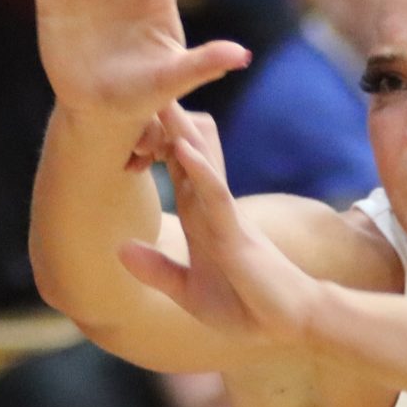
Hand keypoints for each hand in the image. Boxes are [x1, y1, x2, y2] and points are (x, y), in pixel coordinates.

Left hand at [119, 104, 323, 345]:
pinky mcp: (236, 234)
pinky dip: (200, 172)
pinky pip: (215, 197)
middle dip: (170, 124)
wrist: (286, 325)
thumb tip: (119, 249)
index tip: (136, 112)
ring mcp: (225, 218)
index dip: (158, 143)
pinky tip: (183, 150)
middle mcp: (212, 211)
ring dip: (182, 134)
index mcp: (201, 220)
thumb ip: (157, 271)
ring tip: (161, 99)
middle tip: (149, 81)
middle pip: (189, 157)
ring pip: (202, 166)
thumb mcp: (188, 293)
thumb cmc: (245, 307)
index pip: (177, 172)